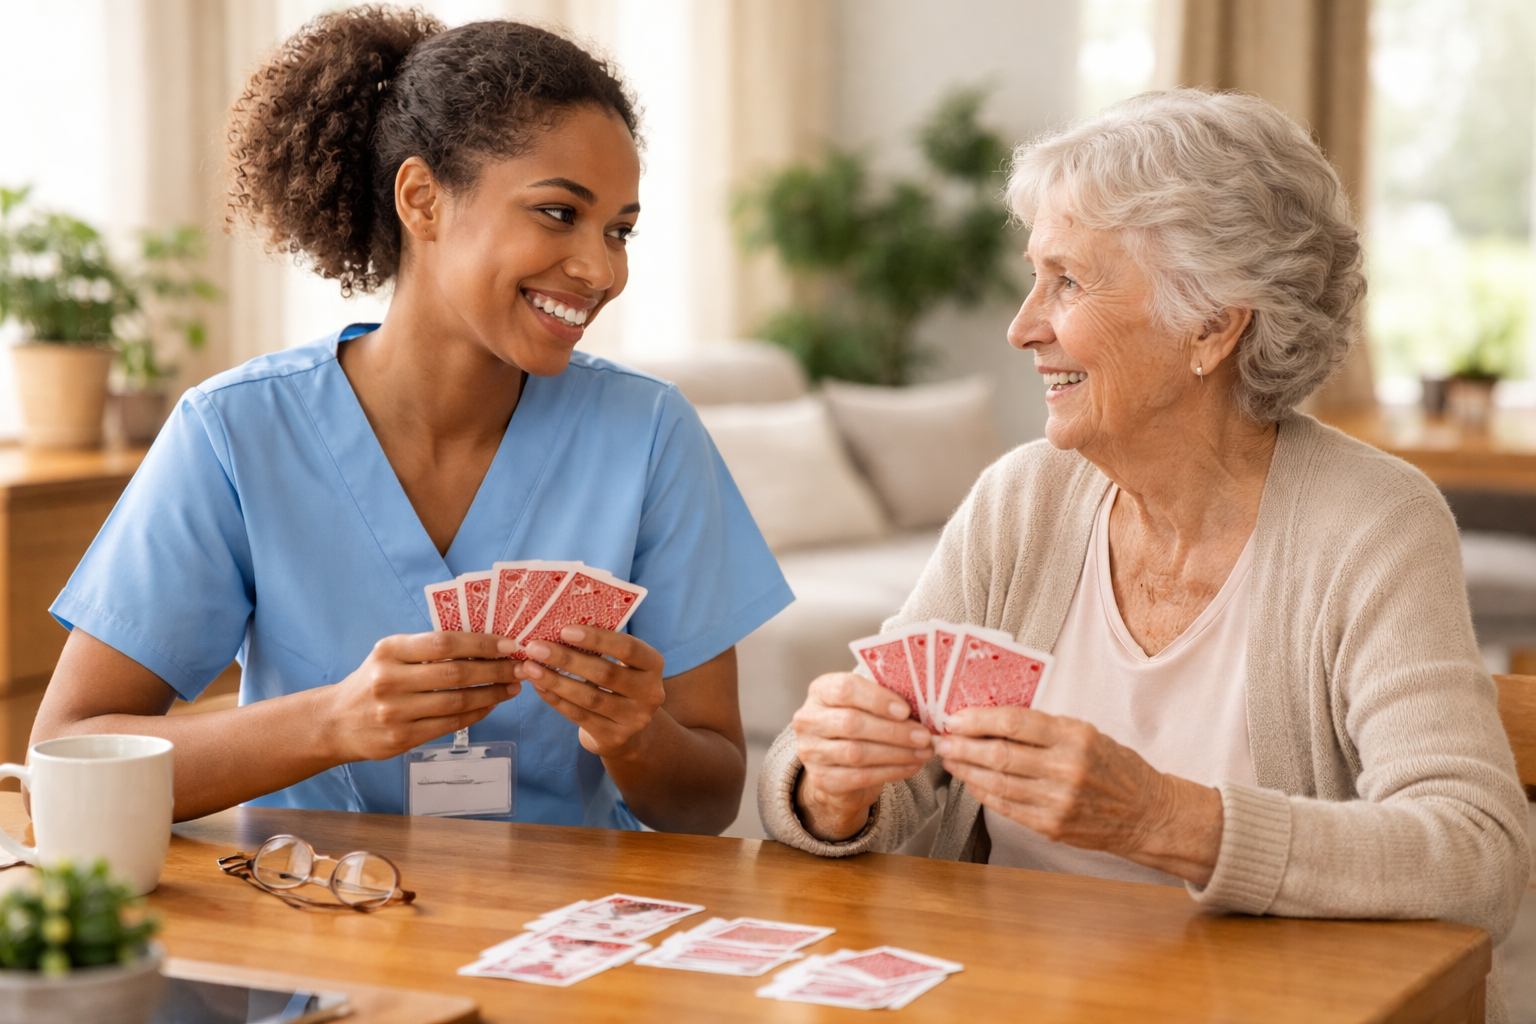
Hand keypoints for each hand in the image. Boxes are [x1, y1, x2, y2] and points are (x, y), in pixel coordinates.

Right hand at [325, 632, 521, 762]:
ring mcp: (395, 713)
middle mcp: (389, 680)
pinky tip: (490, 704)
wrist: (335, 722)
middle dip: (495, 669)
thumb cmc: (373, 680)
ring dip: (492, 694)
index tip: (509, 643)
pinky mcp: (401, 739)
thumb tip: (485, 643)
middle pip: (455, 674)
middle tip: (521, 666)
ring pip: (456, 702)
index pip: (444, 643)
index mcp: (389, 651)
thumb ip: (428, 648)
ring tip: (512, 686)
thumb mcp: (391, 655)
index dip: (481, 643)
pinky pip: (450, 725)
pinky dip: (476, 713)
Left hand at [517, 627, 665, 758]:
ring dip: (556, 681)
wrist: (629, 731)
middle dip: (567, 659)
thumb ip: (603, 647)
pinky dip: (556, 700)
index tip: (565, 630)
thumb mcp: (623, 663)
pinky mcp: (614, 738)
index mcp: (653, 664)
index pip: (628, 647)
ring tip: (530, 667)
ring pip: (589, 698)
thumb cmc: (619, 684)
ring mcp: (633, 719)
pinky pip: (579, 716)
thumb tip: (558, 626)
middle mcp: (650, 693)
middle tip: (536, 648)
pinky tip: (539, 687)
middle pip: (605, 673)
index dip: (597, 639)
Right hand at [791, 672, 933, 841]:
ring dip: (897, 753)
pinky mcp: (822, 779)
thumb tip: (924, 705)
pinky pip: (860, 777)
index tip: (906, 710)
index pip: (846, 689)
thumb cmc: (859, 723)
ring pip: (857, 753)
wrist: (838, 763)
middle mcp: (809, 719)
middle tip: (924, 735)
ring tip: (923, 752)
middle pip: (852, 724)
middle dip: (894, 731)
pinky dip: (891, 772)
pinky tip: (911, 766)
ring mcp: (811, 752)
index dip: (878, 699)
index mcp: (821, 691)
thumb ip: (886, 699)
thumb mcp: (866, 703)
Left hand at [936, 706, 1222, 883]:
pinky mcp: (1050, 826)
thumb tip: (991, 720)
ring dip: (966, 771)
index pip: (1015, 722)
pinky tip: (971, 782)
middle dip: (962, 746)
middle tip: (941, 740)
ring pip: (997, 783)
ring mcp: (1057, 801)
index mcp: (1075, 737)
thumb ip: (1043, 728)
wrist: (1145, 813)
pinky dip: (983, 793)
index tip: (955, 717)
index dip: (978, 719)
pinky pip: (1005, 807)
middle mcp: (1066, 768)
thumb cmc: (1114, 767)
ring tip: (950, 760)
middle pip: (999, 754)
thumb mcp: (1086, 734)